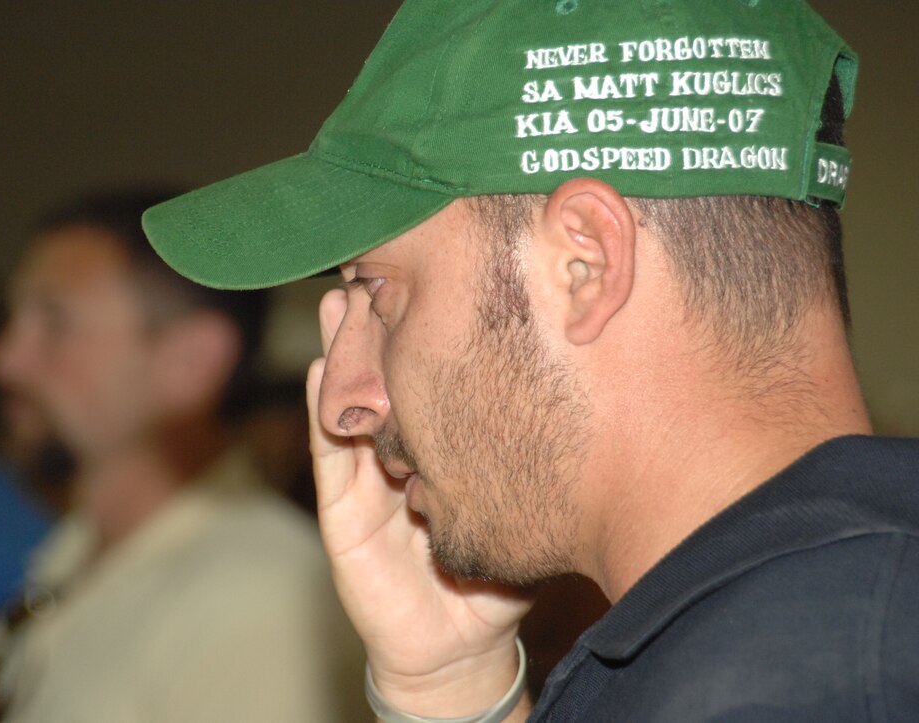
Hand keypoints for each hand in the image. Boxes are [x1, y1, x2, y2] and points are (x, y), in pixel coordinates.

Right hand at [307, 289, 533, 718]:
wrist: (462, 639)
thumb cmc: (502, 562)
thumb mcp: (529, 489)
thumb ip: (544, 440)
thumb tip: (595, 365)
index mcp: (444, 433)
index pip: (432, 364)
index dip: (429, 316)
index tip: (440, 265)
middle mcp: (402, 443)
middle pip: (385, 369)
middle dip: (379, 317)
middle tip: (380, 266)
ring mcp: (367, 476)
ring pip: (350, 400)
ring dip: (344, 352)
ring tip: (343, 301)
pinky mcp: (344, 514)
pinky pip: (332, 457)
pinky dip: (325, 412)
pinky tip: (324, 372)